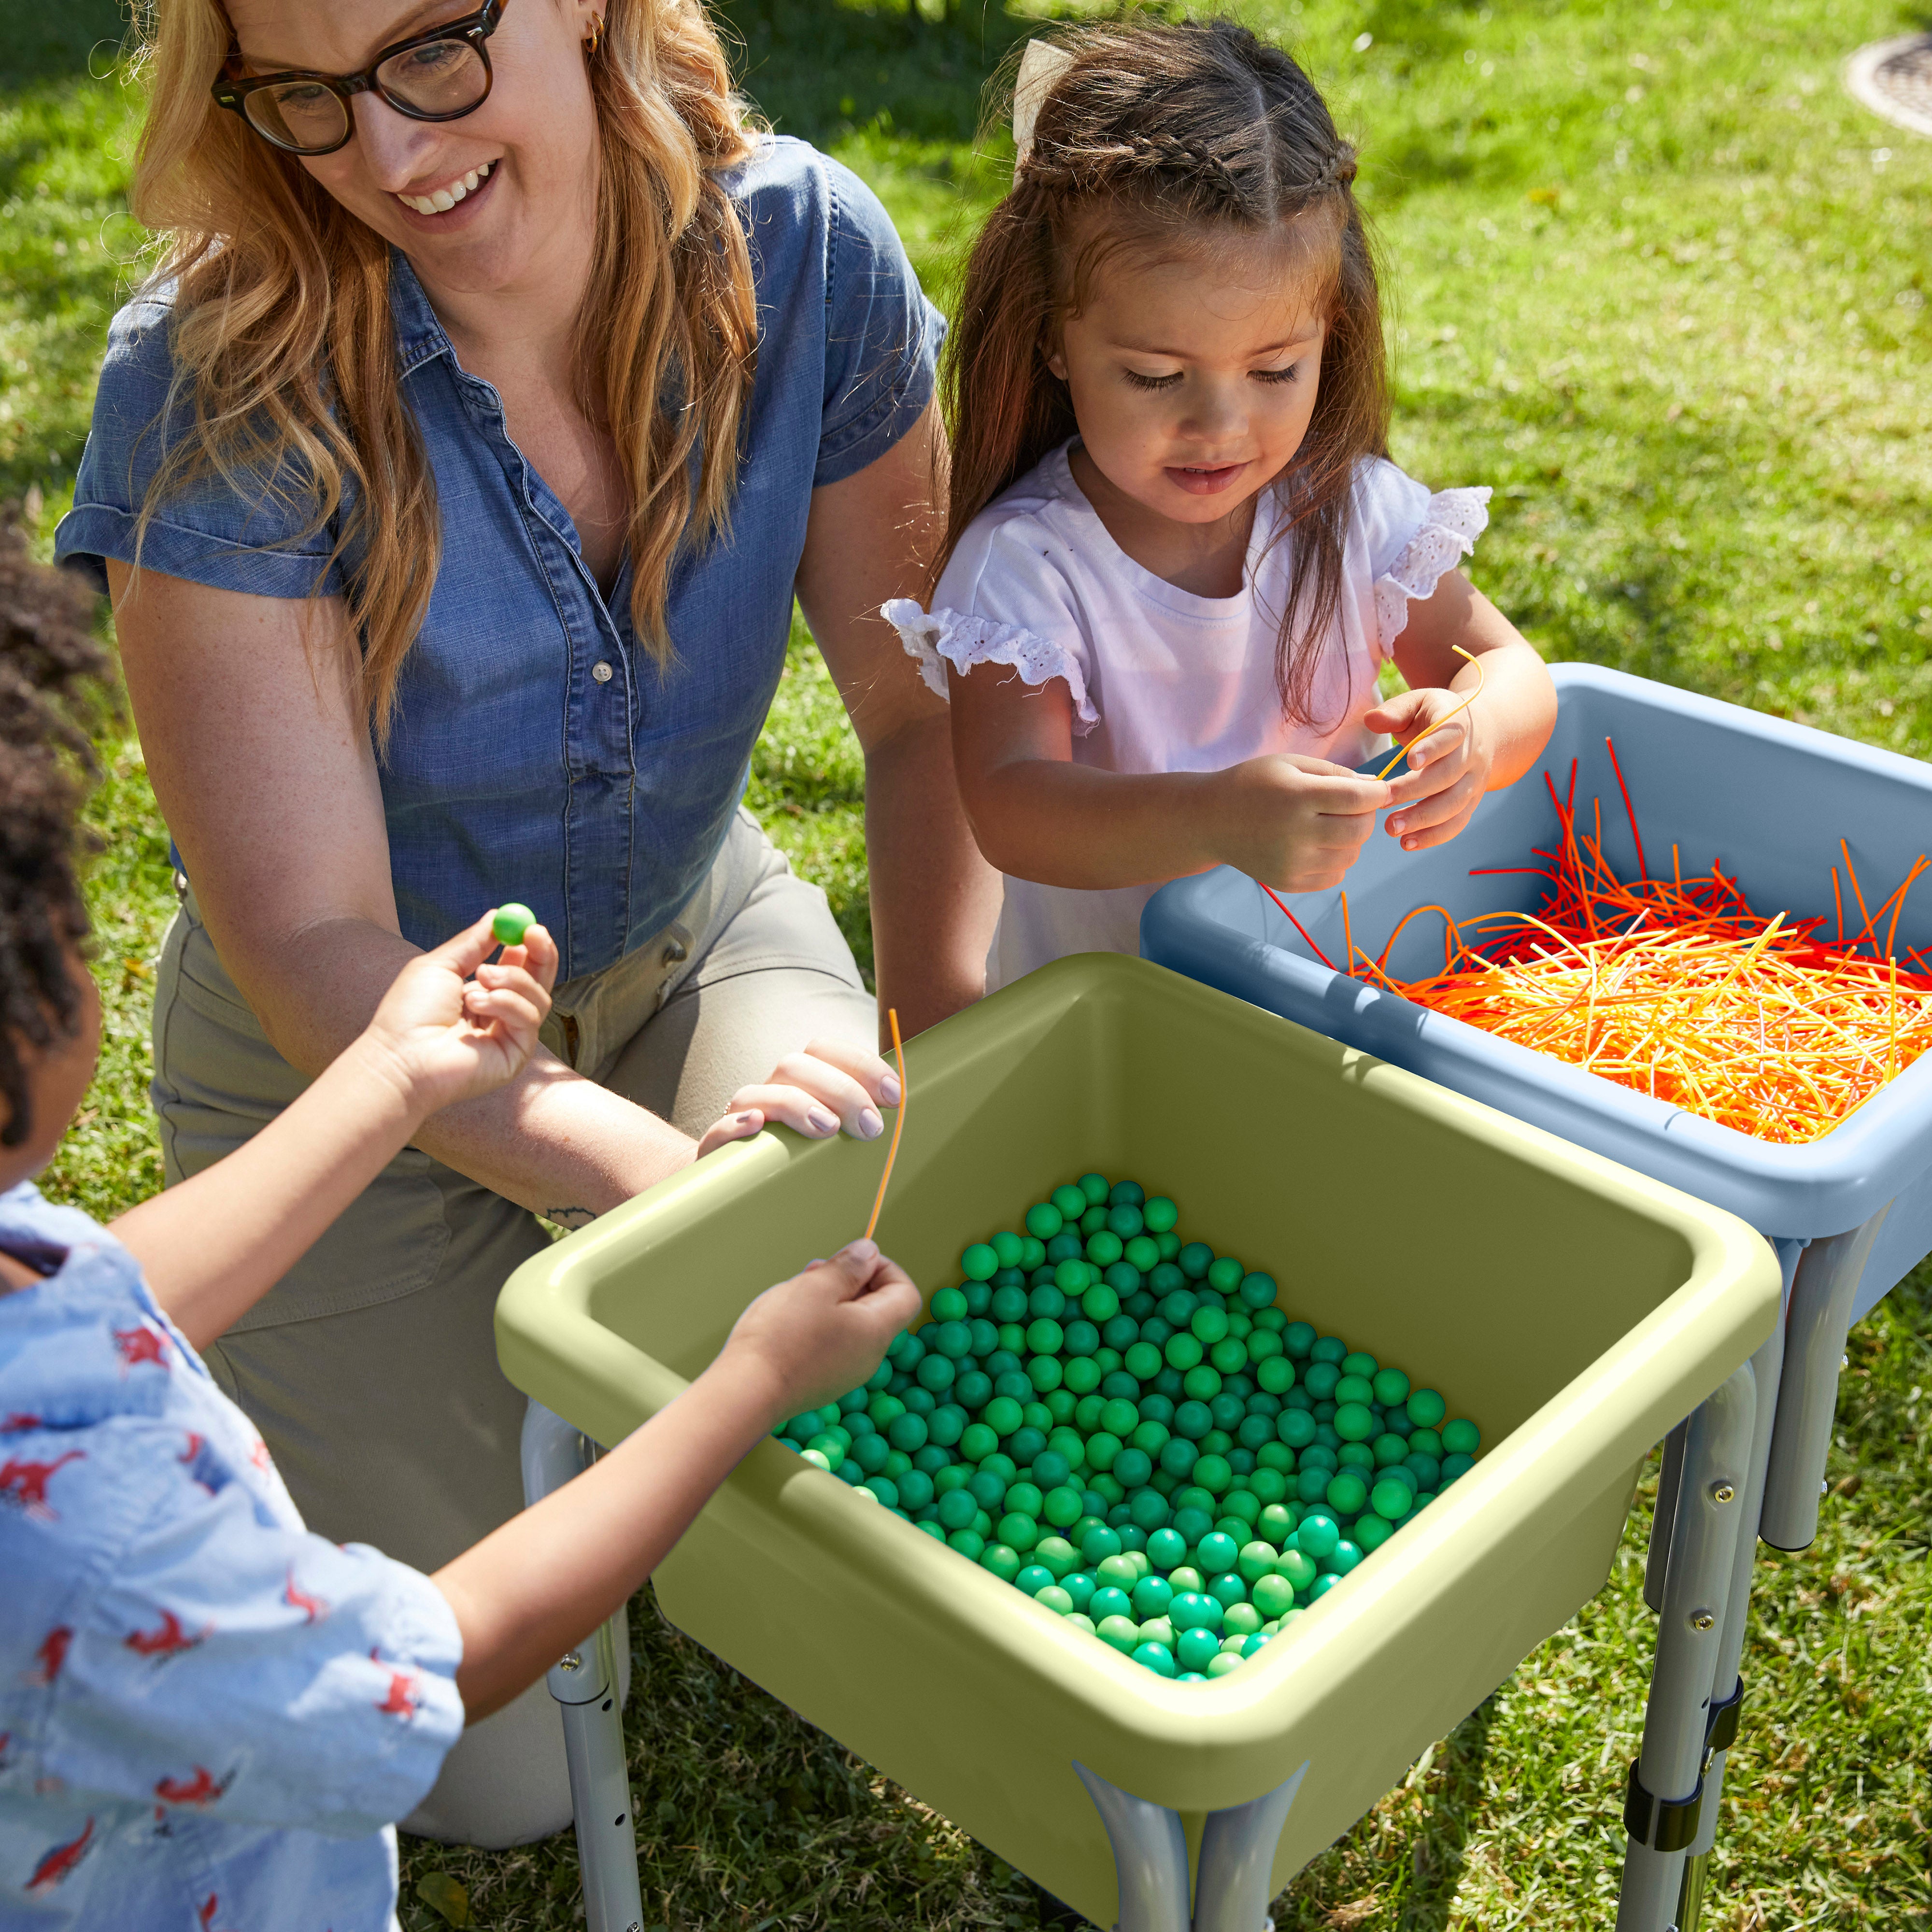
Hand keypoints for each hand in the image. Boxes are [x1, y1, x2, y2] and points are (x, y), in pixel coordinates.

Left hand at [359, 911, 558, 1116]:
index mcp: (480, 995)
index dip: (528, 947)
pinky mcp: (516, 1054)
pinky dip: (505, 1004)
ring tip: (475, 983)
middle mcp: (499, 1017)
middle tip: (535, 933)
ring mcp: (510, 1037)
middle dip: (541, 956)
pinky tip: (475, 1005)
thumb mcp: (440, 966)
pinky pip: (529, 1018)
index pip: (518, 969)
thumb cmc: (409, 1013)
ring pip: (537, 997)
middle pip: (538, 983)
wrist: (401, 1057)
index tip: (529, 926)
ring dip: (510, 980)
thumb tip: (496, 916)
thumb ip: (472, 943)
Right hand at [694, 1038, 902, 1157]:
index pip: (826, 1050)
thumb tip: (904, 1108)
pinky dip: (735, 1124)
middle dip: (840, 1090)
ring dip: (797, 1104)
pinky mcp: (716, 1150)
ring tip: (828, 1129)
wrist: (744, 1199)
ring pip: (758, 1092)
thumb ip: (862, 1120)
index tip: (894, 1095)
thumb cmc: (805, 1166)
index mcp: (802, 1082)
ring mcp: (740, 1118)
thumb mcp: (839, 1141)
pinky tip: (756, 1125)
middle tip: (871, 1127)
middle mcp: (770, 1091)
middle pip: (796, 1066)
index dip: (863, 1065)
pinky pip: (718, 1129)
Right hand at [723, 1239, 923, 1422]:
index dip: (884, 1268)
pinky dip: (819, 1324)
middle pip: (877, 1307)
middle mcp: (869, 1357)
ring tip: (796, 1291)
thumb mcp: (817, 1286)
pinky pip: (833, 1344)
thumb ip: (849, 1267)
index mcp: (876, 1331)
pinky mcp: (822, 1382)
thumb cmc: (781, 1337)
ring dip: (830, 1300)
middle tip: (815, 1271)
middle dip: (851, 1280)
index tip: (851, 1260)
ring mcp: (845, 1373)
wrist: (747, 1393)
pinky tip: (788, 1319)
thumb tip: (870, 1252)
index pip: (905, 1293)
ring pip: (851, 1324)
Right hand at [1208, 753, 1389, 893]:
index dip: (1377, 794)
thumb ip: (1334, 773)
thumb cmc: (1251, 785)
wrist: (1210, 821)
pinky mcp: (1288, 882)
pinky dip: (1336, 861)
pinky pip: (1334, 876)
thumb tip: (1373, 787)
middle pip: (1359, 831)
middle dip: (1366, 816)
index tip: (1378, 790)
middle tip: (1354, 807)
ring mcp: (1291, 863)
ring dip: (1351, 840)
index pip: (1357, 800)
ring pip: (1351, 856)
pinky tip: (1318, 845)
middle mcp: (1295, 833)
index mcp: (1296, 797)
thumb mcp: (1290, 764)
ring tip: (1331, 825)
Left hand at [1365, 685, 1493, 852]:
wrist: (1483, 731)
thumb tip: (1370, 719)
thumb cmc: (1438, 717)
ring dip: (1423, 820)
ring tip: (1392, 829)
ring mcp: (1474, 782)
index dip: (1432, 748)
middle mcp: (1471, 756)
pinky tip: (1408, 843)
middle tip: (1383, 802)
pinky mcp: (1471, 802)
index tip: (1409, 760)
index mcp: (1459, 725)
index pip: (1449, 737)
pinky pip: (1457, 823)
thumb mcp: (1420, 703)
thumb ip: (1395, 710)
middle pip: (1448, 776)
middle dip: (1415, 791)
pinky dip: (1434, 836)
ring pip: (1454, 804)